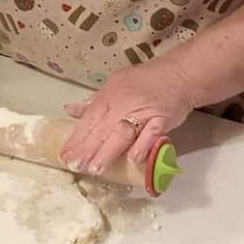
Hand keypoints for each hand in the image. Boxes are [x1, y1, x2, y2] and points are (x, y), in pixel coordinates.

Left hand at [59, 56, 193, 175]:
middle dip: (88, 148)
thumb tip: (70, 109)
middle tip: (76, 166)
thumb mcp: (116, 84)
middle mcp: (124, 102)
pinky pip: (152, 133)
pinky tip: (133, 159)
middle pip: (103, 128)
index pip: (90, 118)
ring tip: (96, 169)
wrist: (179, 74)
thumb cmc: (145, 81)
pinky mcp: (163, 118)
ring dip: (108, 151)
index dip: (77, 137)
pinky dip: (142, 145)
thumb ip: (95, 101)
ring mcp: (144, 111)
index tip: (65, 154)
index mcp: (110, 94)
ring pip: (123, 133)